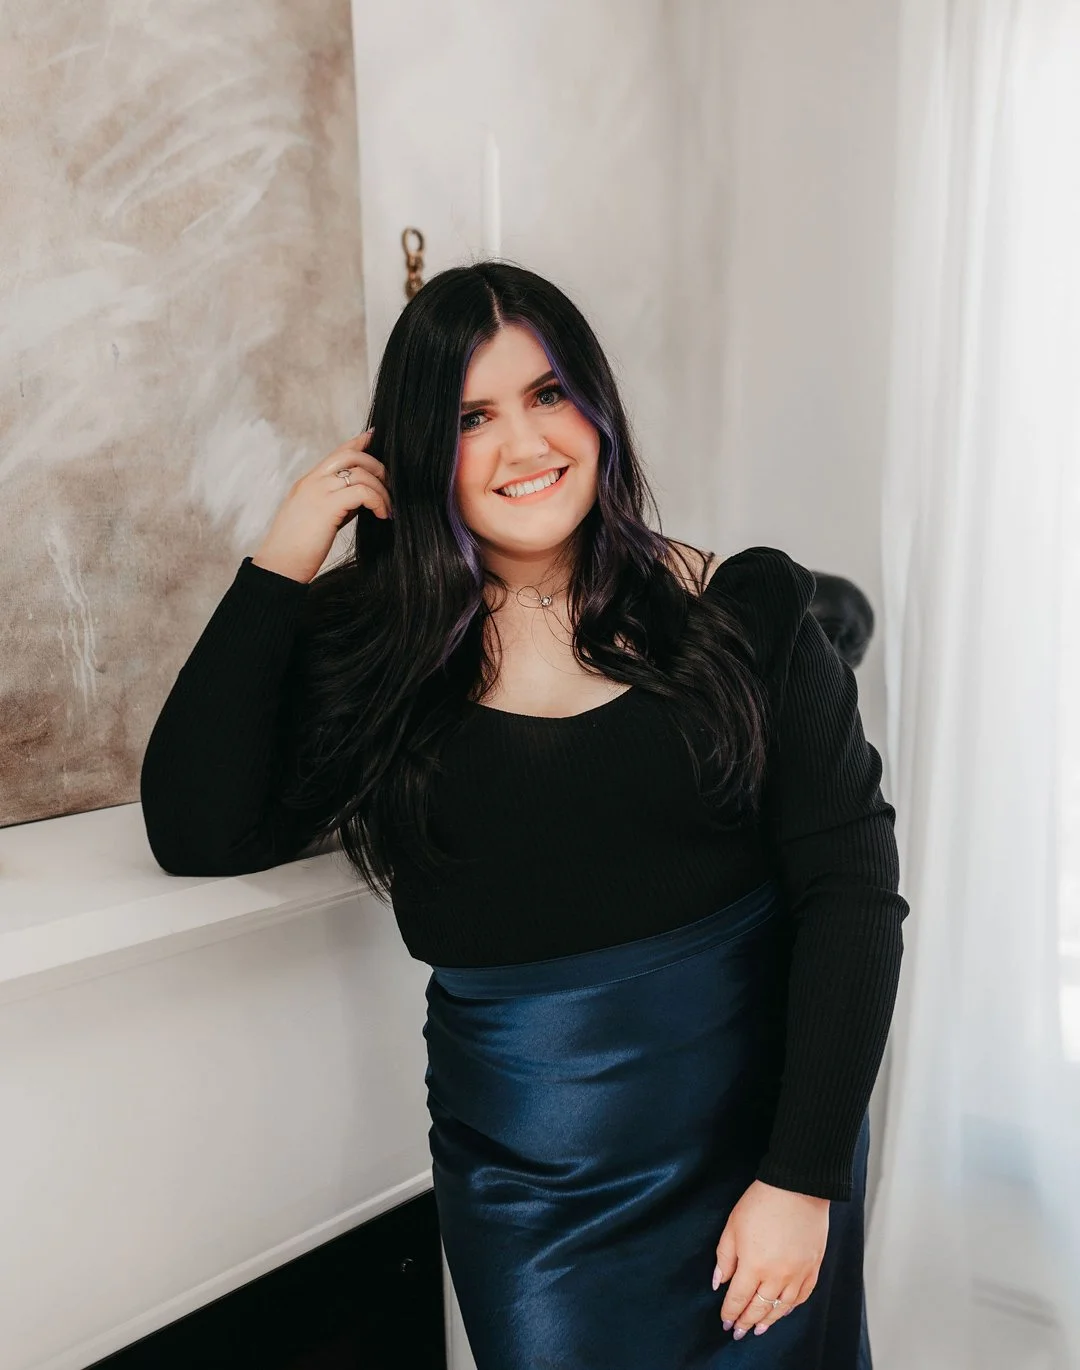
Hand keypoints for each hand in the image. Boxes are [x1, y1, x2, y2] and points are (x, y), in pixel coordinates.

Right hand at [251, 429, 391, 584]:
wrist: (279, 565)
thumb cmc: (297, 549)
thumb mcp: (316, 518)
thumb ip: (336, 503)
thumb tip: (362, 498)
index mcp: (308, 483)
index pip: (336, 453)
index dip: (357, 442)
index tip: (373, 436)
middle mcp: (312, 482)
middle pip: (351, 455)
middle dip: (376, 466)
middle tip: (388, 486)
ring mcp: (318, 491)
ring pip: (361, 473)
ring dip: (382, 490)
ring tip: (387, 509)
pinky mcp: (327, 506)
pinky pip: (363, 492)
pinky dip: (378, 501)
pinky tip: (382, 514)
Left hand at [711, 1179, 828, 1339]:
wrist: (798, 1187)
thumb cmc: (761, 1202)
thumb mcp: (733, 1226)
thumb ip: (725, 1257)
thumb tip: (719, 1283)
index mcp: (753, 1265)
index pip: (738, 1298)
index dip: (730, 1312)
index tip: (725, 1322)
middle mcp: (776, 1276)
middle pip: (759, 1307)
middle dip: (747, 1322)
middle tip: (739, 1332)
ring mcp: (797, 1274)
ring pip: (781, 1307)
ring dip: (769, 1320)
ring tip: (759, 1329)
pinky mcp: (813, 1268)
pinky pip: (802, 1297)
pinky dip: (790, 1307)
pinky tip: (783, 1311)